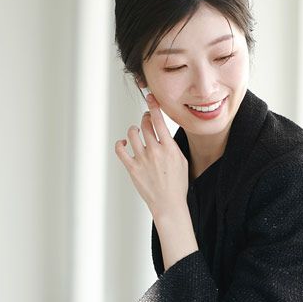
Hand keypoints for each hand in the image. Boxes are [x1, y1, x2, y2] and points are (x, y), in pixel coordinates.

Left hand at [114, 93, 188, 220]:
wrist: (169, 204)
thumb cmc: (177, 185)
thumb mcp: (182, 161)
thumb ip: (172, 145)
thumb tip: (163, 132)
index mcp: (169, 148)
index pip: (159, 120)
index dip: (153, 106)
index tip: (150, 98)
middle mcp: (155, 151)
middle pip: (144, 125)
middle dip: (144, 119)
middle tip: (146, 120)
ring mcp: (142, 159)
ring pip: (132, 134)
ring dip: (134, 130)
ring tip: (136, 133)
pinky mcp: (132, 167)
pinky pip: (120, 149)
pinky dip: (120, 144)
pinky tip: (125, 144)